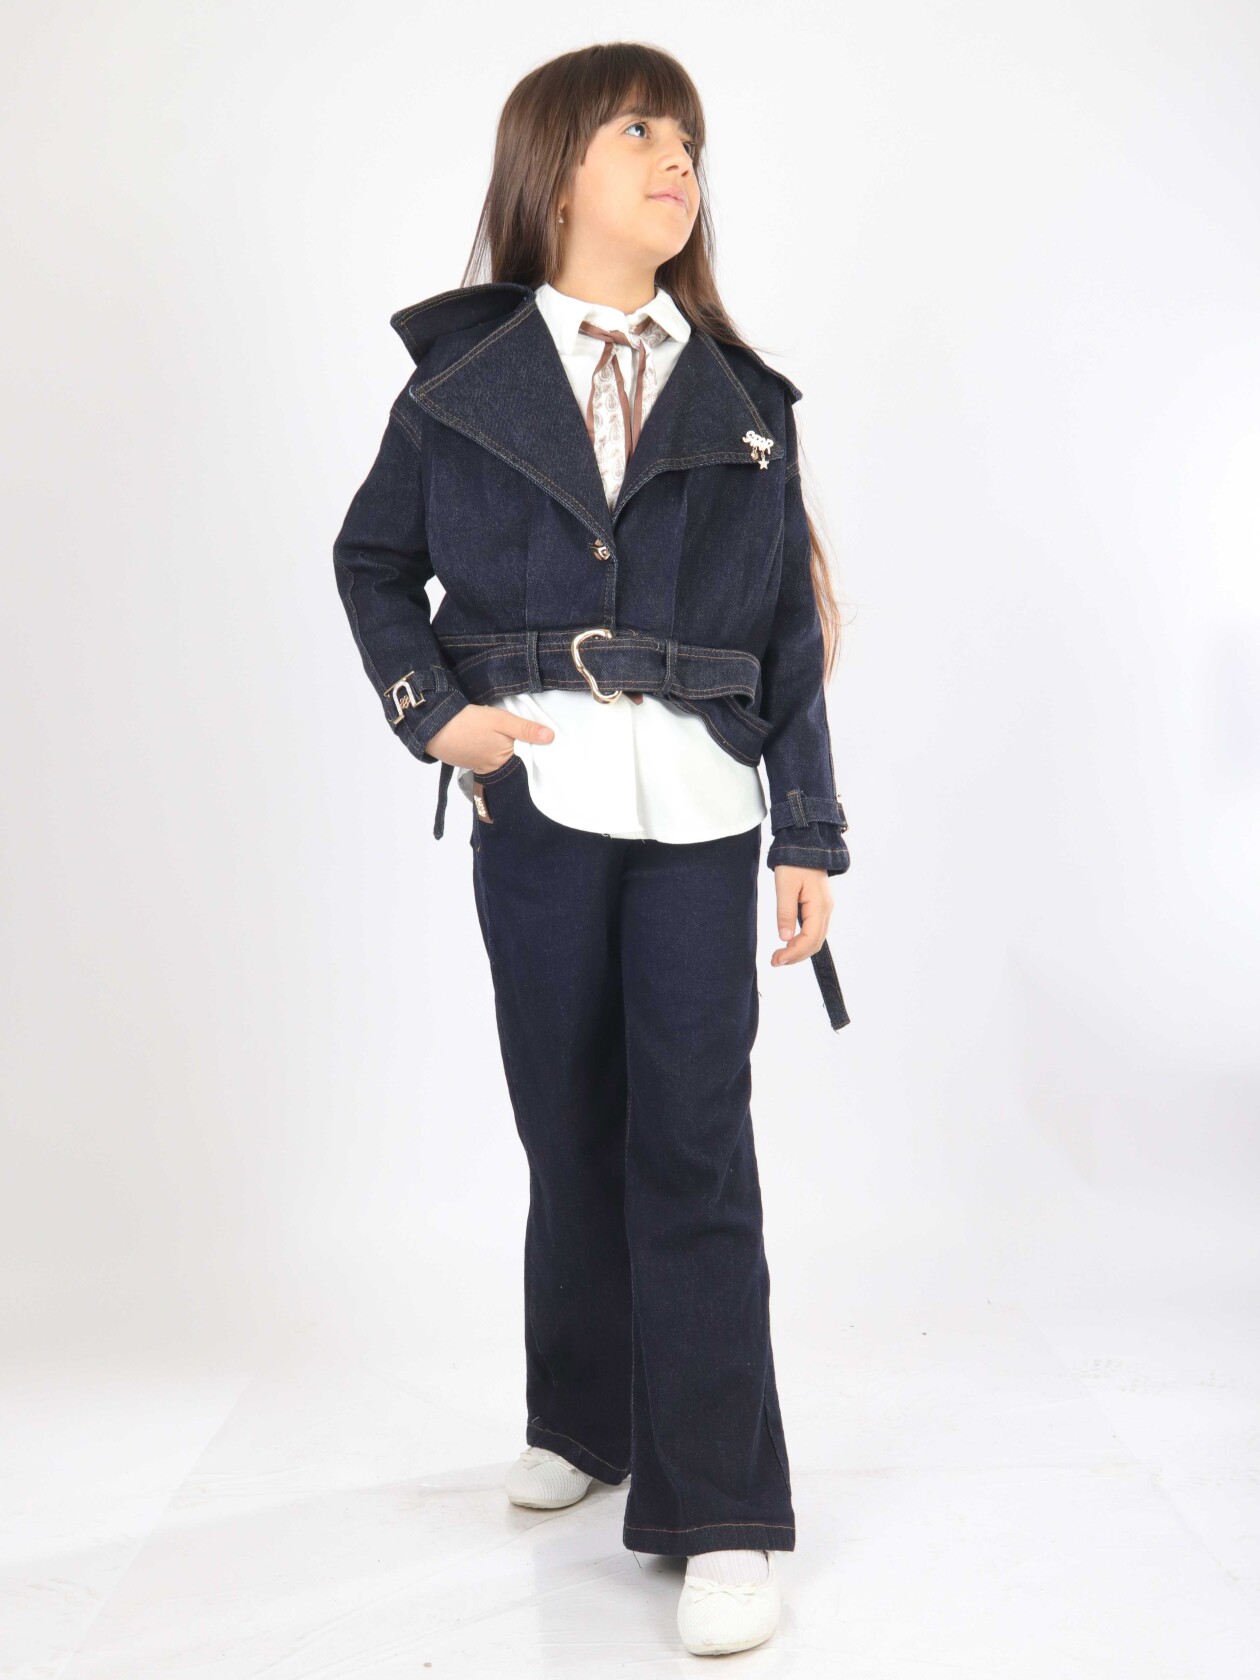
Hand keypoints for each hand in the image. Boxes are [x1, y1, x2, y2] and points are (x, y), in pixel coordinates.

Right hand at [428, 703, 553, 774]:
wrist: (432, 726)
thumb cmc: (469, 723)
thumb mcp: (501, 721)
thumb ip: (525, 729)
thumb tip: (551, 737)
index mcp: (504, 761)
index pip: (526, 759)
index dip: (532, 749)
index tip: (540, 742)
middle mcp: (491, 769)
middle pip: (510, 760)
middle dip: (516, 751)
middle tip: (519, 737)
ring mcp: (476, 766)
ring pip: (496, 758)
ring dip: (500, 750)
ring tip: (504, 738)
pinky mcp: (464, 760)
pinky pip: (482, 757)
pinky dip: (486, 750)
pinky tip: (486, 740)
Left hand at [770, 865, 831, 965]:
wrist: (805, 844)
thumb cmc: (794, 863)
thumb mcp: (785, 887)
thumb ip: (785, 912)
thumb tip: (785, 938)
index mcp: (819, 906)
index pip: (810, 939)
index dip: (794, 954)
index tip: (777, 960)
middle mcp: (826, 910)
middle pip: (815, 943)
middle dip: (796, 956)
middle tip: (775, 961)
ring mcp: (824, 908)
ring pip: (815, 938)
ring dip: (799, 950)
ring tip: (779, 955)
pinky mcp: (819, 906)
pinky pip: (814, 929)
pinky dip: (802, 940)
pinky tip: (789, 941)